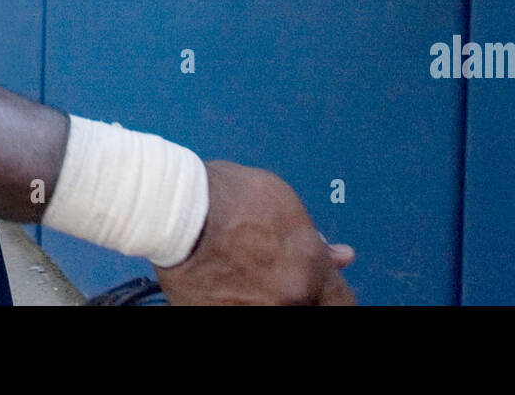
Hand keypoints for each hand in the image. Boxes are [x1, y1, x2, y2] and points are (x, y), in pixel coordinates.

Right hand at [155, 161, 355, 304]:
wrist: (174, 208)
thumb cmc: (224, 196)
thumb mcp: (281, 202)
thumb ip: (312, 238)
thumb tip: (335, 256)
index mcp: (309, 271)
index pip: (341, 301)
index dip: (331, 294)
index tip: (324, 292)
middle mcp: (286, 300)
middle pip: (307, 307)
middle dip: (299, 293)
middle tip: (275, 275)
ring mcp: (251, 315)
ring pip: (272, 309)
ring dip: (266, 297)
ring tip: (242, 274)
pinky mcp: (217, 319)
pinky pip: (235, 311)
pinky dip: (235, 302)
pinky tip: (225, 284)